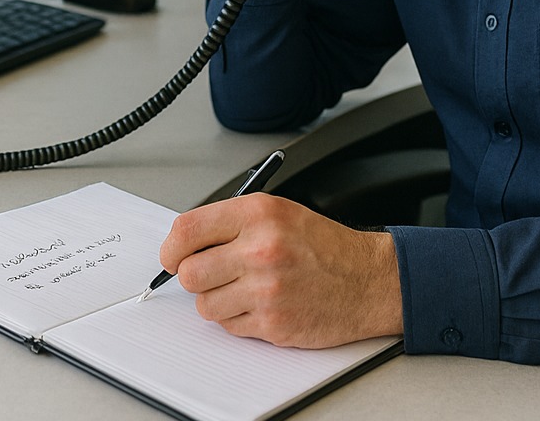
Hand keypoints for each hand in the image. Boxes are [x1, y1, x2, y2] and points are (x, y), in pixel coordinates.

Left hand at [158, 194, 402, 347]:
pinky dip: (238, 319)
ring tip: (245, 288)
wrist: (367, 280)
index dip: (172, 247)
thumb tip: (184, 242)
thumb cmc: (325, 247)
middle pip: (189, 272)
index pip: (187, 230)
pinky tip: (262, 303)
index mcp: (258, 214)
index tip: (172, 255)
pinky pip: (229, 326)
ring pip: (205, 304)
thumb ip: (230, 222)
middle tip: (213, 273)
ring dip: (217, 299)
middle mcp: (260, 249)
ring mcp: (265, 289)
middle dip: (195, 276)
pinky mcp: (272, 323)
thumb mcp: (278, 213)